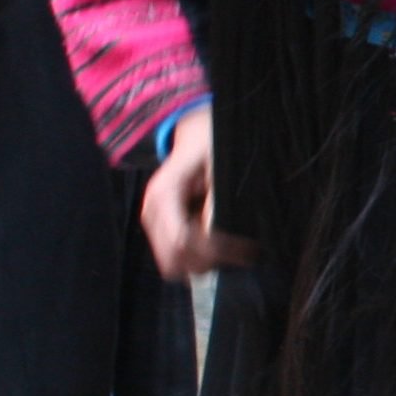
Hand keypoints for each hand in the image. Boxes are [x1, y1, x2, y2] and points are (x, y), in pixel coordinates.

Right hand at [143, 109, 257, 282]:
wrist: (197, 132)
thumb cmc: (211, 144)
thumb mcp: (220, 165)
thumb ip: (215, 200)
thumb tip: (214, 234)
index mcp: (163, 193)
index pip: (180, 240)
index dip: (212, 252)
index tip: (243, 253)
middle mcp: (152, 210)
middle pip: (173, 259)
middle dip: (207, 262)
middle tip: (240, 254)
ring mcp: (154, 220)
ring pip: (174, 262)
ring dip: (204, 261)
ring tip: (234, 248)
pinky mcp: (162, 226)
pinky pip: (177, 254)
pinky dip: (199, 255)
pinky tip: (222, 241)